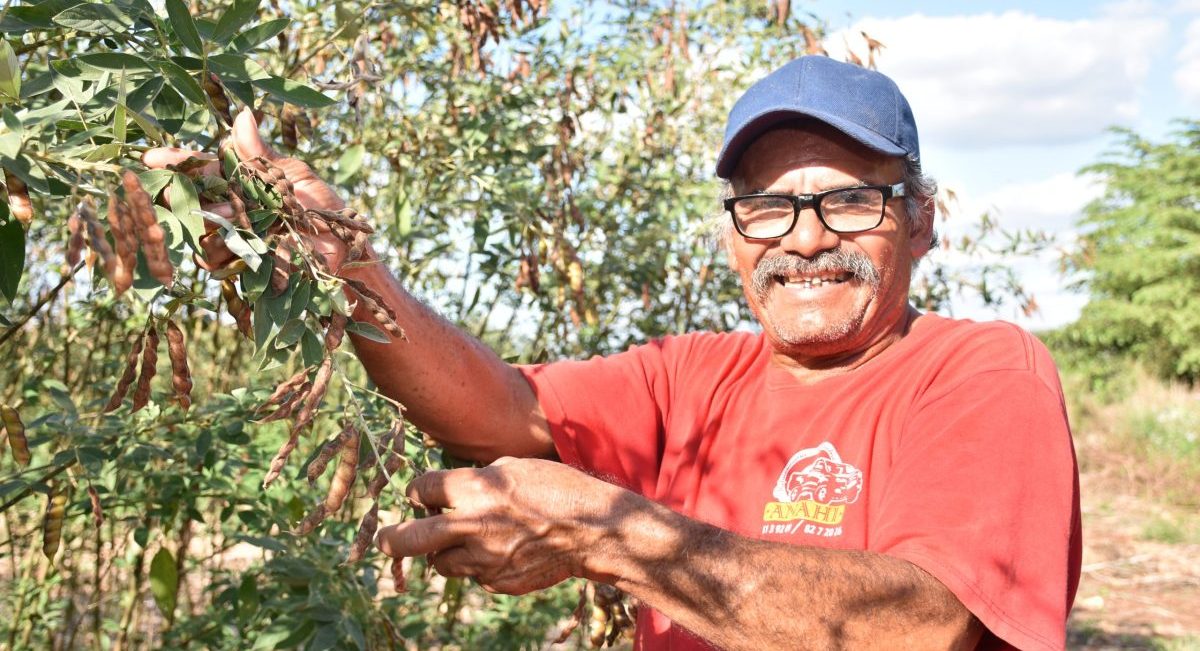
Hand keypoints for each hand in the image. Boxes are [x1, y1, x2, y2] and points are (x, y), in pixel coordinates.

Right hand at [142, 108, 355, 271]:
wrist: (345, 251)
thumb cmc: (322, 208)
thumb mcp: (292, 176)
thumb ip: (260, 154)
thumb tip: (243, 115)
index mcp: (238, 180)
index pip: (199, 168)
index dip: (175, 163)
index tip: (152, 159)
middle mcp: (228, 208)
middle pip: (187, 200)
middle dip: (184, 194)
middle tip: (183, 191)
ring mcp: (230, 238)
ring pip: (197, 231)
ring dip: (210, 223)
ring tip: (233, 217)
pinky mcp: (238, 265)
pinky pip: (212, 260)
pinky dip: (222, 250)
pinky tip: (241, 243)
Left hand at [376, 457, 616, 594]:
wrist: (592, 531)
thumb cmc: (558, 489)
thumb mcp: (516, 467)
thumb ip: (480, 478)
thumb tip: (454, 488)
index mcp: (476, 489)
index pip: (422, 489)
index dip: (417, 491)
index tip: (419, 495)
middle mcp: (472, 526)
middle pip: (410, 539)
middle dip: (391, 539)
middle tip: (385, 540)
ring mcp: (483, 559)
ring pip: (440, 563)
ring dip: (442, 552)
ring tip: (461, 541)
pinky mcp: (497, 581)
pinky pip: (474, 575)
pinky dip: (478, 565)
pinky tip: (500, 551)